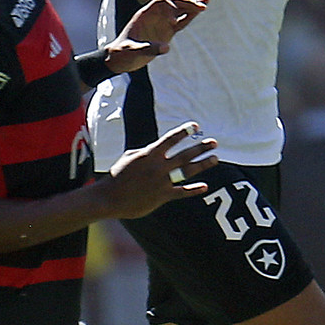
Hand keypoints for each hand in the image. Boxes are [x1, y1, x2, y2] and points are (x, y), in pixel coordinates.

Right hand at [101, 122, 216, 218]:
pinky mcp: (162, 196)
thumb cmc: (117, 176)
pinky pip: (181, 192)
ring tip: (214, 159)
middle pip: (185, 154)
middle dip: (201, 147)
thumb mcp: (130, 157)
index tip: (196, 126)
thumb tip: (158, 150)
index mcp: (149, 154)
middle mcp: (158, 166)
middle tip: (214, 142)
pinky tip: (204, 186)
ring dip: (203, 164)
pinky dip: (193, 189)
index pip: (170, 139)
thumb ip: (147, 152)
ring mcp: (162, 182)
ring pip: (187, 171)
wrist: (109, 198)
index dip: (184, 131)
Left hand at [105, 0, 206, 73]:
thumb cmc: (122, 53)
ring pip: (179, 10)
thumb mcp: (132, 51)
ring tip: (205, 3)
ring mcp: (162, 22)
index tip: (174, 22)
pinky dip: (191, 16)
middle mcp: (155, 15)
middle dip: (186, 2)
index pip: (160, 2)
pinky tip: (202, 9)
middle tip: (200, 7)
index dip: (170, 8)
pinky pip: (182, 21)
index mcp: (145, 14)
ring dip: (191, 5)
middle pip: (173, 2)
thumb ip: (148, 49)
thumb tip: (167, 48)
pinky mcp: (168, 31)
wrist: (120, 58)